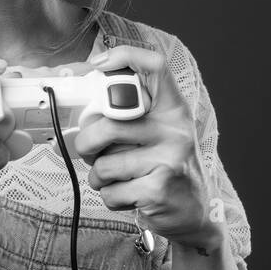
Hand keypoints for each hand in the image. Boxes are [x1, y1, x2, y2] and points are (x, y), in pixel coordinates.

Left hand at [77, 46, 221, 249]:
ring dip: (99, 177)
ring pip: (104, 164)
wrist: (193, 213)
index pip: (155, 66)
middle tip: (89, 151)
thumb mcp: (157, 133)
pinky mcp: (159, 190)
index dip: (124, 56)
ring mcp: (170, 160)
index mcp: (173, 109)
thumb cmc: (163, 166)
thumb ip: (128, 116)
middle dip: (85, 144)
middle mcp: (175, 129)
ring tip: (117, 177)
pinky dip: (110, 197)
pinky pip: (110, 192)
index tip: (97, 65)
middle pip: (107, 126)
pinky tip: (130, 195)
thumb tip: (77, 106)